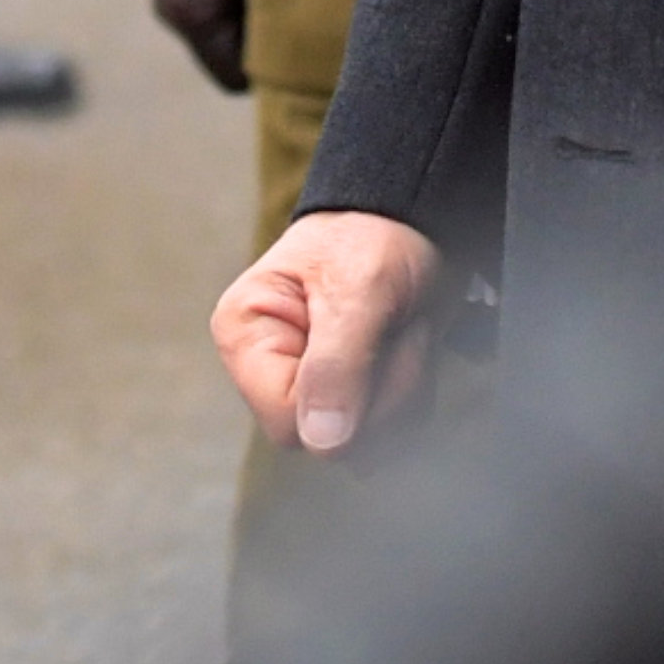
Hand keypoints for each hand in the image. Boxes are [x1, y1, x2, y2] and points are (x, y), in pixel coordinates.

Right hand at [213, 210, 439, 455]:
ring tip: (400, 331)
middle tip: (392, 331)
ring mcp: (314, 386)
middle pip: (327, 440)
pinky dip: (415, 391)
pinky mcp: (352, 394)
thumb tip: (320, 441)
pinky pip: (391, 431)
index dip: (339, 402)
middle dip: (378, 392)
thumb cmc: (373, 237)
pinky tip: (407, 346)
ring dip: (403, 388)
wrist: (412, 222)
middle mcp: (272, 369)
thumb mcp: (358, 290)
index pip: (285, 421)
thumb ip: (337, 364)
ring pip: (365, 442)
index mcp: (248, 337)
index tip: (371, 347)